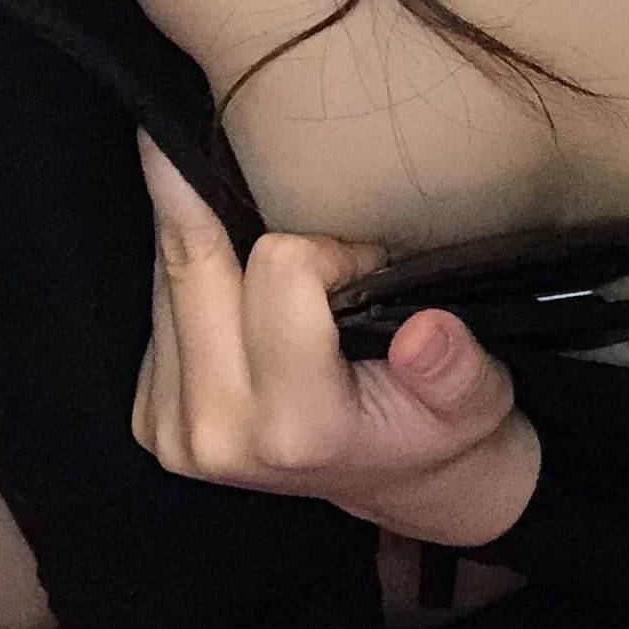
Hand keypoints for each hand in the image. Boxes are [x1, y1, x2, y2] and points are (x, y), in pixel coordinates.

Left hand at [130, 129, 540, 546]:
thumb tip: (426, 333)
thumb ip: (453, 367)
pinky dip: (194, 275)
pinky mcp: (150, 417)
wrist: (401, 488)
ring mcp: (172, 429)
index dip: (332, 248)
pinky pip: (157, 303)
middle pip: (192, 261)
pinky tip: (238, 289)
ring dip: (210, 242)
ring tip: (274, 261)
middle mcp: (216, 432)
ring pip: (167, 272)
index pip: (279, 268)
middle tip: (229, 140)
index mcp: (295, 425)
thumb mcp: (477, 399)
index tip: (367, 267)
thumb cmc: (440, 429)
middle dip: (221, 204)